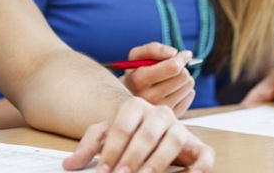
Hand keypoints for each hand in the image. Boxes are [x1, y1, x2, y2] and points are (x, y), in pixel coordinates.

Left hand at [62, 97, 213, 172]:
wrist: (149, 131)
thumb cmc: (127, 134)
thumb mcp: (105, 135)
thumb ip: (88, 147)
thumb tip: (69, 164)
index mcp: (136, 106)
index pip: (123, 126)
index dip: (112, 149)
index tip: (103, 170)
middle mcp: (159, 113)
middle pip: (148, 133)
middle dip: (132, 158)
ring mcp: (180, 127)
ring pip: (174, 140)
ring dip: (158, 161)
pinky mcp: (197, 145)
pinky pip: (204, 154)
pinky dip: (201, 167)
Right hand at [120, 42, 195, 116]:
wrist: (128, 98)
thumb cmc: (135, 73)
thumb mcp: (136, 56)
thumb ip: (153, 48)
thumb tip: (174, 53)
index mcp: (139, 79)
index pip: (173, 67)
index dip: (181, 57)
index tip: (184, 54)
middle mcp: (149, 97)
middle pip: (183, 76)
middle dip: (181, 68)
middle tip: (174, 68)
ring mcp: (160, 109)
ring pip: (188, 86)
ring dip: (184, 79)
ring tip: (171, 79)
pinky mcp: (170, 116)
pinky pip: (189, 96)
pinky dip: (185, 90)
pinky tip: (174, 89)